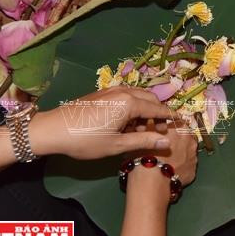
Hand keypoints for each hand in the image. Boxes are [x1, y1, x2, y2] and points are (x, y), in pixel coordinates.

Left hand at [29, 86, 176, 159]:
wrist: (51, 130)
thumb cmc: (85, 140)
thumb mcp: (116, 145)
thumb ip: (144, 140)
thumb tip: (168, 142)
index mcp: (130, 103)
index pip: (158, 109)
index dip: (171, 118)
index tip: (183, 124)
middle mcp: (124, 91)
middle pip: (151, 99)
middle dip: (159, 113)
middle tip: (161, 131)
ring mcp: (113, 90)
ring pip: (139, 96)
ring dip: (146, 110)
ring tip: (143, 129)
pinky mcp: (103, 92)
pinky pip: (127, 95)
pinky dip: (135, 106)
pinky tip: (128, 122)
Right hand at [126, 123, 197, 202]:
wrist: (152, 180)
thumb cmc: (145, 154)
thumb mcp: (142, 134)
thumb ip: (149, 126)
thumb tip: (149, 122)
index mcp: (180, 127)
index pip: (177, 121)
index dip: (170, 127)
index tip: (163, 132)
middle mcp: (191, 139)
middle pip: (185, 136)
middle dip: (177, 140)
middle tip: (164, 147)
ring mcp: (194, 156)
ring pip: (187, 151)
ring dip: (180, 153)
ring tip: (167, 161)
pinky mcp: (193, 171)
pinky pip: (187, 166)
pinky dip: (181, 167)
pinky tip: (171, 171)